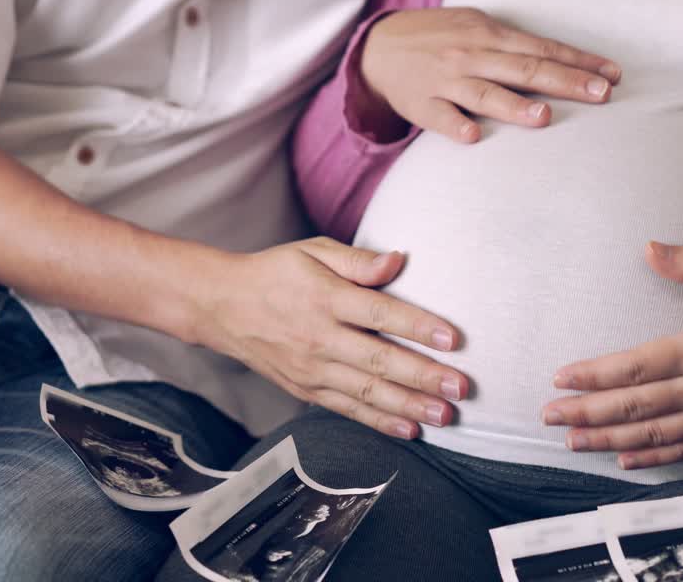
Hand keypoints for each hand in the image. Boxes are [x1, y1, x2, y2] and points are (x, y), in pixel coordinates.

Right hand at [191, 236, 468, 439]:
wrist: (222, 306)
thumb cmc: (276, 273)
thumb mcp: (313, 252)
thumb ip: (358, 260)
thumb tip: (399, 260)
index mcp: (324, 298)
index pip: (379, 312)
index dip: (418, 326)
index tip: (453, 339)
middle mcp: (318, 337)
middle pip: (378, 359)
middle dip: (422, 376)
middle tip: (460, 388)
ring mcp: (310, 369)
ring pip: (366, 392)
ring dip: (408, 406)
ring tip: (444, 417)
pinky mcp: (305, 390)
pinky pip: (347, 410)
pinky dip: (378, 422)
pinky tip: (409, 430)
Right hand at [359, 8, 621, 142]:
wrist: (379, 47)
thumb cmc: (439, 38)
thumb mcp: (476, 27)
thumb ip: (514, 45)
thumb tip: (563, 60)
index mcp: (490, 35)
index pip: (543, 49)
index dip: (579, 61)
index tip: (613, 75)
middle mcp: (472, 55)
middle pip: (525, 69)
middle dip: (565, 81)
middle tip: (601, 95)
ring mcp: (446, 80)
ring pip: (485, 93)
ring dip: (515, 106)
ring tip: (544, 118)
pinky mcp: (421, 104)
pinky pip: (441, 117)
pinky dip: (456, 126)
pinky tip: (473, 137)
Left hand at [541, 242, 682, 468]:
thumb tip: (649, 247)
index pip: (634, 366)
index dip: (593, 375)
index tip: (560, 378)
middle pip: (634, 406)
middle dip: (587, 413)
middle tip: (550, 415)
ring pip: (654, 435)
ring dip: (609, 440)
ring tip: (574, 441)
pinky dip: (654, 459)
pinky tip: (625, 461)